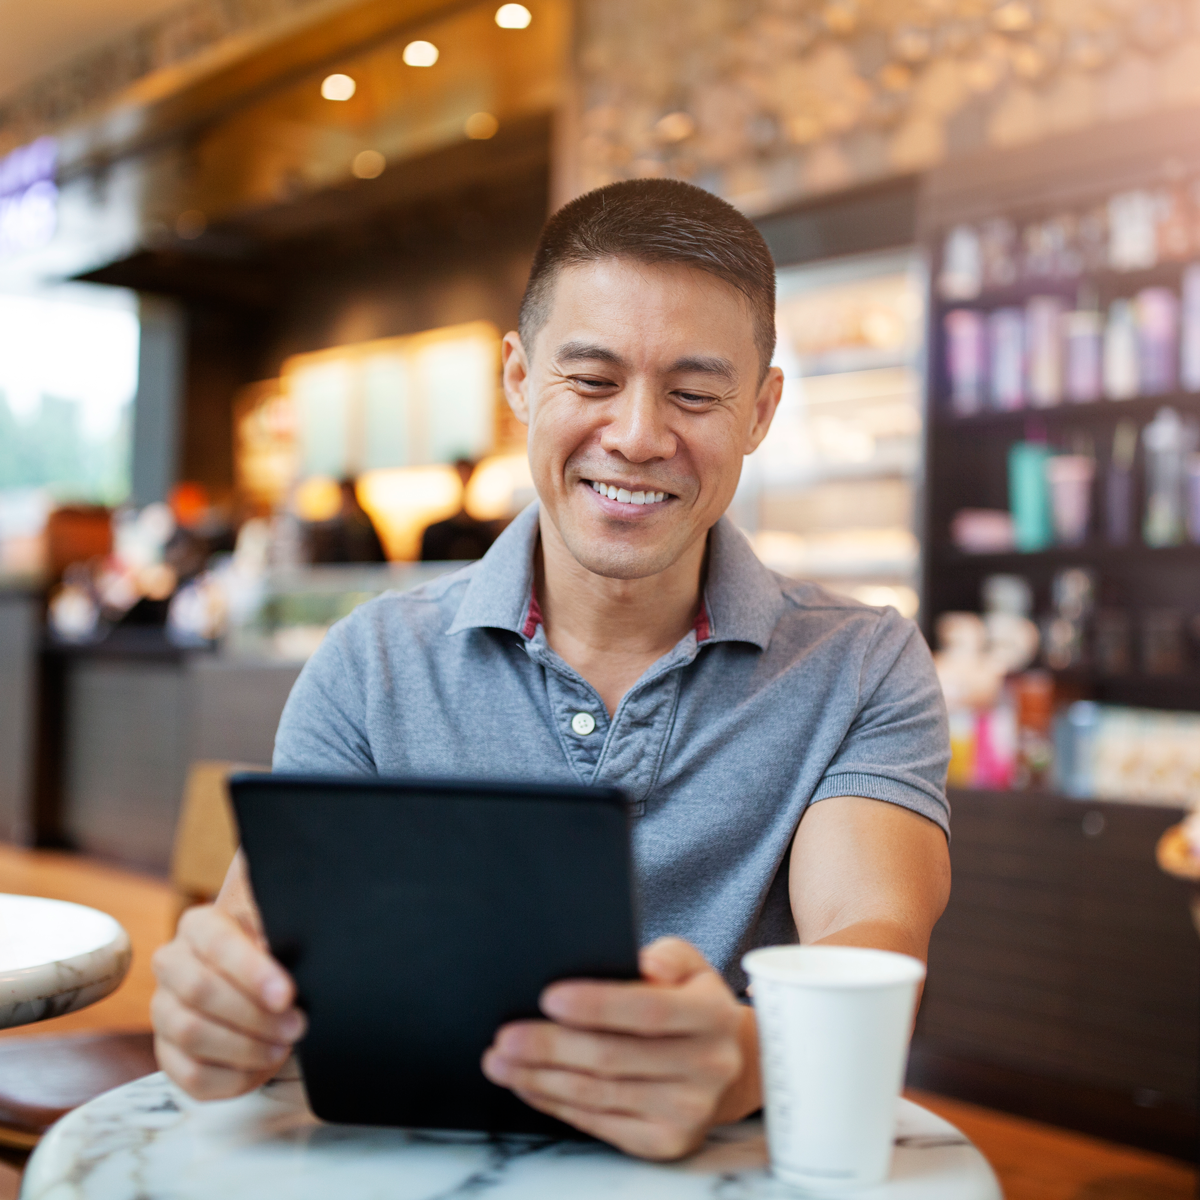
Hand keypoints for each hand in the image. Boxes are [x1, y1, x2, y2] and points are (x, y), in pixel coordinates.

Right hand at [151, 898, 305, 1099]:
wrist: (248, 978)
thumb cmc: (267, 955)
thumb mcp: (276, 936)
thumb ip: (279, 946)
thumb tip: (289, 977)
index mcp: (199, 926)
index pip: (218, 943)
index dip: (252, 972)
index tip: (285, 995)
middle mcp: (171, 964)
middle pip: (200, 991)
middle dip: (254, 1015)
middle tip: (295, 1026)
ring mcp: (162, 1010)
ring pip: (191, 1034)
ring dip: (244, 1047)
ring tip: (281, 1047)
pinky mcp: (167, 1052)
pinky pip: (191, 1075)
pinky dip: (232, 1077)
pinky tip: (260, 1066)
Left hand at [481, 937, 757, 1159]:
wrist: (728, 1065)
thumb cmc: (692, 1004)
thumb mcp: (691, 967)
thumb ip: (667, 956)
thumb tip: (641, 963)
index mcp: (713, 1016)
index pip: (648, 1010)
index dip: (597, 1005)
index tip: (548, 996)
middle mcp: (708, 1067)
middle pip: (613, 1057)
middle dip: (551, 1046)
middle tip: (506, 1036)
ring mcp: (688, 1111)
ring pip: (597, 1094)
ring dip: (540, 1078)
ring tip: (501, 1061)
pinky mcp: (666, 1142)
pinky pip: (598, 1122)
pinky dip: (555, 1103)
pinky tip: (529, 1085)